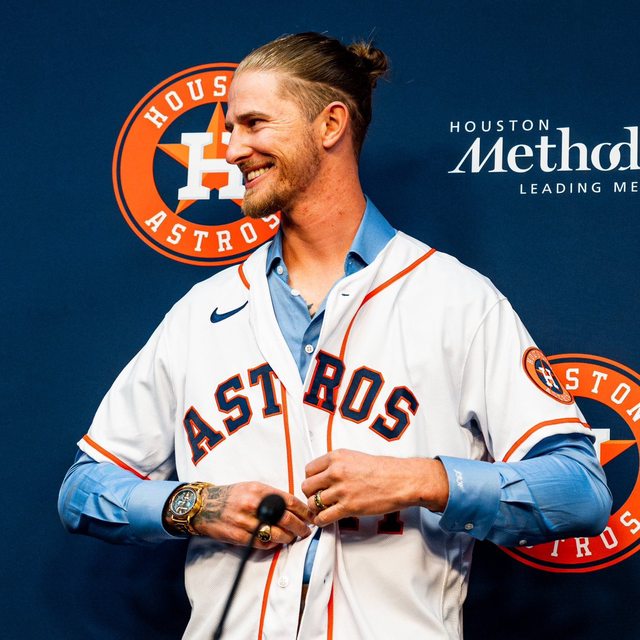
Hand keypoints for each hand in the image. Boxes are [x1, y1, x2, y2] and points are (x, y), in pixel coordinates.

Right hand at [191, 482, 312, 548]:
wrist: (205, 506)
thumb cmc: (233, 496)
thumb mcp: (253, 487)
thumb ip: (272, 496)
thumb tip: (294, 507)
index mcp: (259, 490)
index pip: (289, 501)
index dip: (303, 511)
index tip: (311, 516)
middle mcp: (253, 505)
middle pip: (286, 519)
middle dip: (300, 527)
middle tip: (306, 531)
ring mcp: (246, 522)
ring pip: (276, 534)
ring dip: (288, 538)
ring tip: (293, 537)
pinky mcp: (239, 537)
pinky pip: (262, 543)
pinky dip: (273, 544)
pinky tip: (277, 541)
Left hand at [301, 449, 448, 526]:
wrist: (401, 480)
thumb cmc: (383, 469)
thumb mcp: (356, 457)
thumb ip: (338, 464)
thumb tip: (324, 475)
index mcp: (336, 457)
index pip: (309, 470)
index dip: (311, 479)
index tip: (316, 485)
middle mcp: (336, 471)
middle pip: (307, 486)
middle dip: (311, 494)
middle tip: (318, 498)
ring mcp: (341, 490)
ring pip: (312, 503)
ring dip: (317, 508)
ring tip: (324, 509)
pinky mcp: (348, 507)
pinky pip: (323, 517)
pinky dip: (321, 521)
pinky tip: (326, 519)